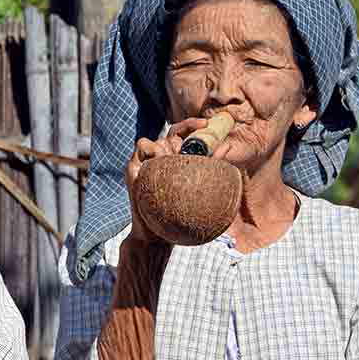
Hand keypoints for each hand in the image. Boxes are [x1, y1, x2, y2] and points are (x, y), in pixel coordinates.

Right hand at [125, 117, 208, 242]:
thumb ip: (210, 171)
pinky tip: (161, 160)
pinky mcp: (133, 168)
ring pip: (156, 139)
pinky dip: (152, 149)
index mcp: (175, 159)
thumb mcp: (198, 191)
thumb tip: (226, 150)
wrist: (156, 235)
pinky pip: (142, 146)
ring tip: (174, 162)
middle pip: (171, 135)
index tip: (208, 124)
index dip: (193, 125)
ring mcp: (145, 162)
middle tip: (190, 154)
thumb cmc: (178, 216)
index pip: (183, 134)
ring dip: (167, 147)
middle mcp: (160, 157)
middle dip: (183, 140)